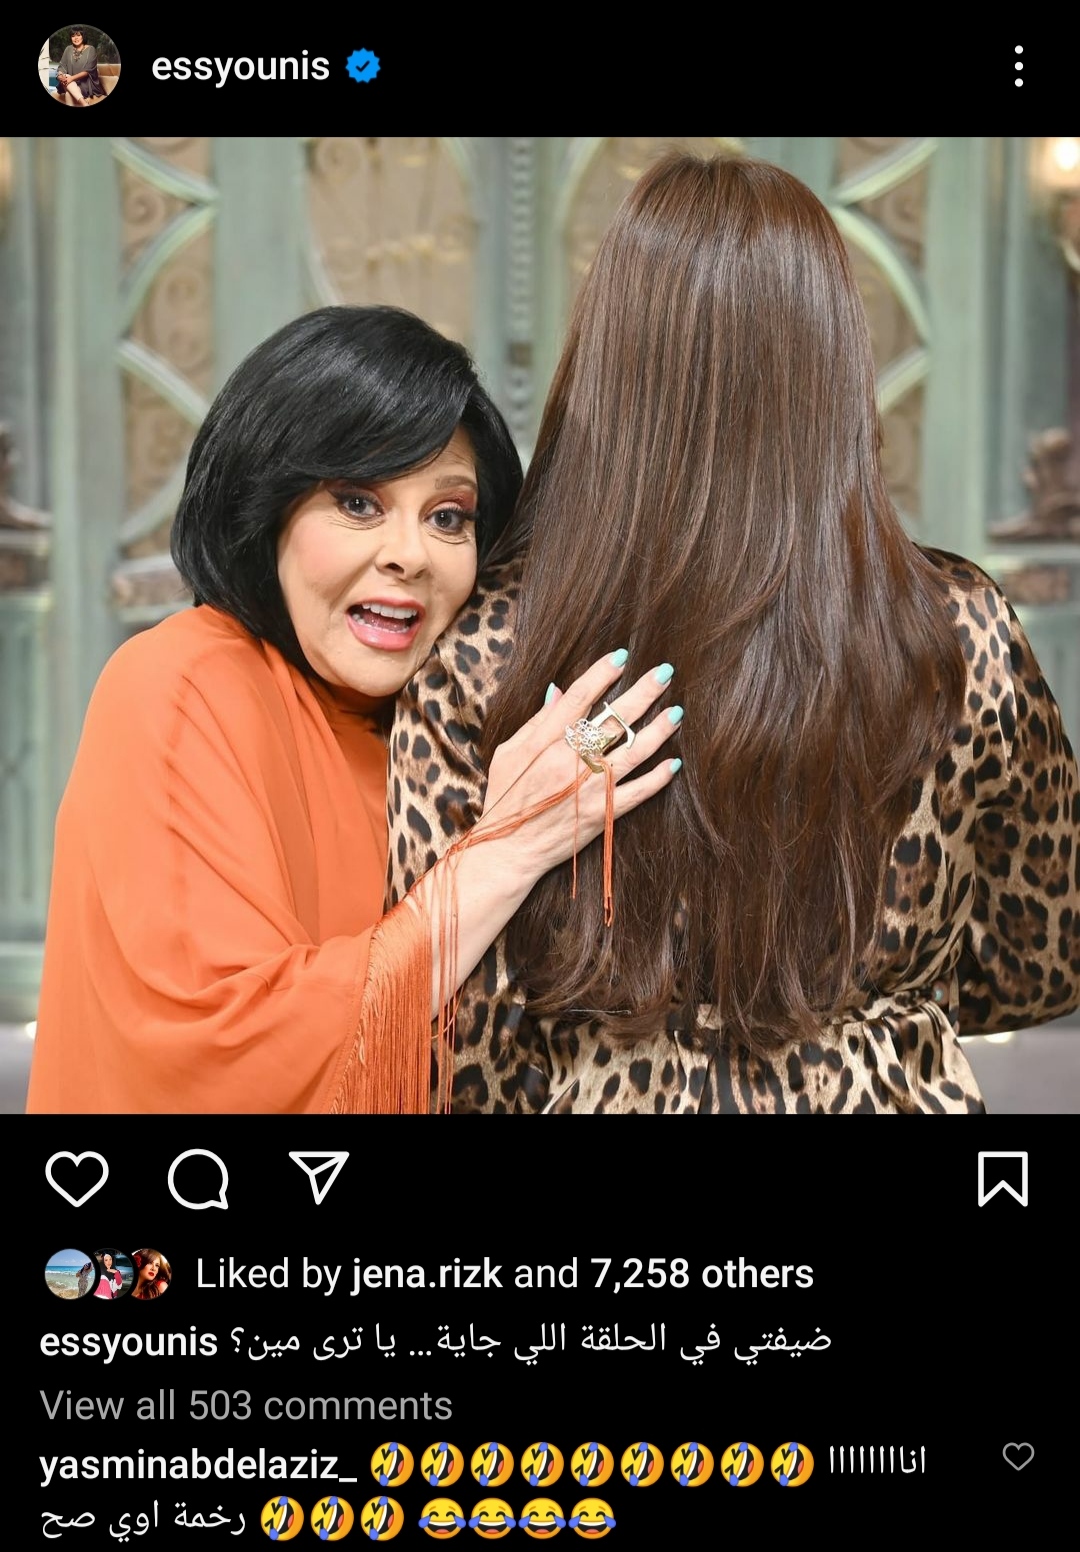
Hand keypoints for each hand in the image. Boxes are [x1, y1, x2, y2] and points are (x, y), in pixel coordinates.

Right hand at [475, 652, 681, 880]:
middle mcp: (570, 762)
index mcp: (544, 743)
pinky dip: (659, 777)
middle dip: (643, 692)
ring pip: (634, 752)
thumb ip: (536, 721)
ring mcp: (590, 789)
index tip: (622, 656)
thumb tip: (560, 690)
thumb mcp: (508, 753)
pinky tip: (674, 762)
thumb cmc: (505, 797)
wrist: (510, 849)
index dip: (602, 674)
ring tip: (677, 711)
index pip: (579, 698)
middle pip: (614, 720)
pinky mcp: (603, 814)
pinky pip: (639, 792)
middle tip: (665, 672)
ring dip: (659, 730)